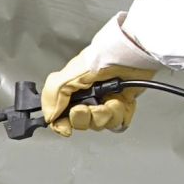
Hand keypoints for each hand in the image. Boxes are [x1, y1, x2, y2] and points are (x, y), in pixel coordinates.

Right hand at [40, 49, 154, 137]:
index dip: (62, 124)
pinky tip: (118, 102)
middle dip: (84, 118)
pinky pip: (117, 122)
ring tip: (107, 101)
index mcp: (72, 88)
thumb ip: (53, 94)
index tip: (65, 128)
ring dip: (103, 115)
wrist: (133, 56)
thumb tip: (49, 116)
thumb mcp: (69, 74)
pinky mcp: (123, 106)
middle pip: (80, 122)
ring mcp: (105, 102)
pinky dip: (117, 115)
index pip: (61, 114)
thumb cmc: (104, 58)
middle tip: (86, 108)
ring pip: (99, 124)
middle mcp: (88, 96)